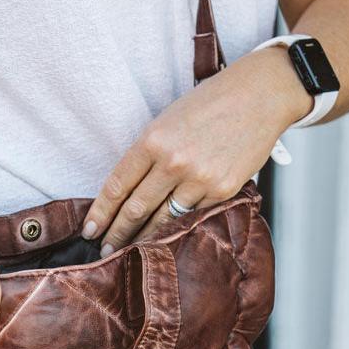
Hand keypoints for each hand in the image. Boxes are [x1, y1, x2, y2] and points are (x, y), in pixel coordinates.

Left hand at [82, 46, 311, 253]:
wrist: (260, 96)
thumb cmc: (210, 104)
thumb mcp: (169, 120)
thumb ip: (149, 153)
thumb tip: (129, 192)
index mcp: (154, 139)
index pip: (118, 185)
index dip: (100, 212)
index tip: (89, 231)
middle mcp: (174, 161)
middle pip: (136, 209)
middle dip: (116, 234)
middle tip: (104, 252)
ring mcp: (200, 179)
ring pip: (163, 220)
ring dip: (144, 239)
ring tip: (131, 252)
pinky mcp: (223, 190)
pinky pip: (194, 216)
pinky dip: (178, 229)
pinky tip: (167, 240)